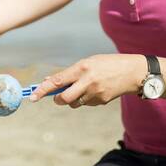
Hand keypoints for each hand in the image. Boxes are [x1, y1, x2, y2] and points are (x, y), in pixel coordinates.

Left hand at [29, 54, 144, 107]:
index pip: (58, 80)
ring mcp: (95, 93)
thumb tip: (49, 81)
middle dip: (57, 99)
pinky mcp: (101, 101)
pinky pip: (86, 103)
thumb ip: (70, 73)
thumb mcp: (88, 62)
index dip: (43, 89)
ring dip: (73, 99)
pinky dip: (85, 99)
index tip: (33, 97)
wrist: (132, 72)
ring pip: (74, 103)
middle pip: (64, 98)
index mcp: (82, 67)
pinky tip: (96, 90)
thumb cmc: (107, 64)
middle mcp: (87, 81)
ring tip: (84, 87)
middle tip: (57, 97)